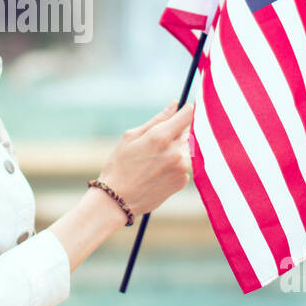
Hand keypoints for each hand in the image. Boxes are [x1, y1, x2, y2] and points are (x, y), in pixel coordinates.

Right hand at [97, 101, 194, 216]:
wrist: (118, 200)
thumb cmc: (119, 165)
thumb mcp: (131, 137)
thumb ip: (156, 120)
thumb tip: (175, 104)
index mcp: (161, 137)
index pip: (187, 115)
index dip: (188, 109)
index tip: (186, 107)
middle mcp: (176, 152)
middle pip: (187, 131)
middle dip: (177, 131)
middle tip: (156, 141)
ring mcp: (182, 168)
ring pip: (187, 148)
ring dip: (176, 148)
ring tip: (154, 159)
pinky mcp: (183, 181)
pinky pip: (184, 164)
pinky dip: (175, 163)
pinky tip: (157, 171)